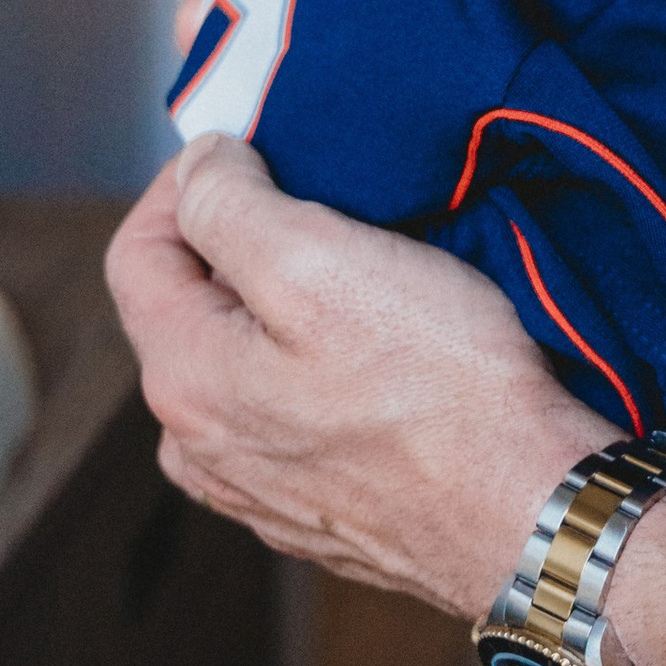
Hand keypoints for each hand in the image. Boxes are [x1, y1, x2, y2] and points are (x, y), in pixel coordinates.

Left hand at [104, 136, 608, 613]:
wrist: (530, 513)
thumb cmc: (440, 388)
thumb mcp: (321, 258)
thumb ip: (231, 203)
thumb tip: (200, 170)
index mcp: (184, 378)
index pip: (136, 252)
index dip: (185, 183)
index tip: (250, 151)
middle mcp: (200, 446)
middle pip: (188, 310)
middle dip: (239, 248)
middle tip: (320, 210)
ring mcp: (257, 491)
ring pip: (241, 367)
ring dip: (281, 315)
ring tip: (361, 285)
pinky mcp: (318, 514)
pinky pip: (292, 419)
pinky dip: (319, 375)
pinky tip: (383, 362)